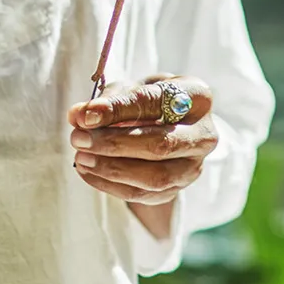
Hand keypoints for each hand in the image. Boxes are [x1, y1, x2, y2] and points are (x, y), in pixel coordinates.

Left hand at [67, 76, 216, 205]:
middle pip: (160, 145)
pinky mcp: (177, 190)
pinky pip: (142, 195)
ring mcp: (194, 166)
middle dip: (114, 144)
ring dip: (111, 168)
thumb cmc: (147, 102)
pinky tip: (87, 170)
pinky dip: (109, 185)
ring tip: (81, 156)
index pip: (156, 103)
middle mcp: (204, 134)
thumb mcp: (132, 88)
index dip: (118, 109)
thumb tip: (79, 116)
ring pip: (154, 177)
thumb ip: (109, 100)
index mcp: (198, 97)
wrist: (166, 126)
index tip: (86, 115)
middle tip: (79, 138)